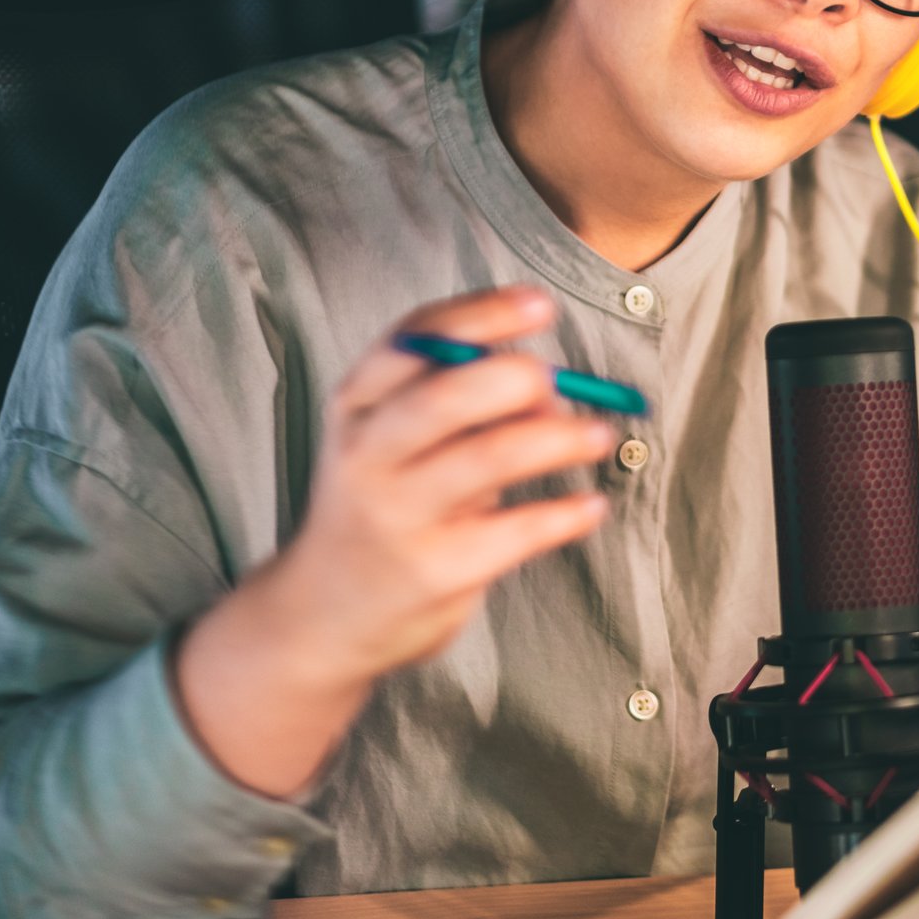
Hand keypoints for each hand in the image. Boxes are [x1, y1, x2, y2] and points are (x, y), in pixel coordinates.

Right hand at [175, 284, 615, 795]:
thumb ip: (459, 404)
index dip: (484, 314)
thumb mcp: (390, 440)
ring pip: (490, 459)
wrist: (319, 615)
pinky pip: (516, 532)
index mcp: (357, 403)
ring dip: (558, 439)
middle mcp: (369, 453)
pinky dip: (565, 514)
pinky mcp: (434, 571)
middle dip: (514, 377)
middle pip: (446, 396)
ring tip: (599, 435)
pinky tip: (593, 505)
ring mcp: (398, 515)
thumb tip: (554, 388)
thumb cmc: (379, 504)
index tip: (542, 304)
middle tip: (558, 381)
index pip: (416, 339)